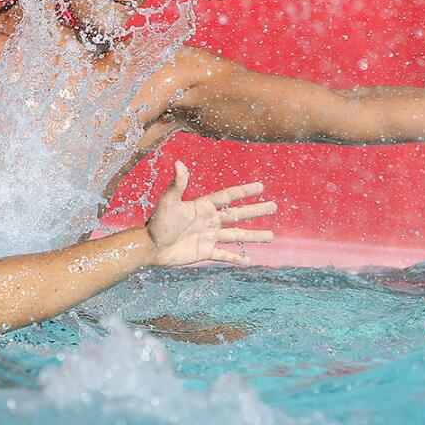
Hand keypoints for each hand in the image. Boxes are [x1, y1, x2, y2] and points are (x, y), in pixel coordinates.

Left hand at [146, 161, 275, 266]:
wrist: (150, 246)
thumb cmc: (158, 222)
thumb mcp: (168, 202)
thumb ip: (177, 184)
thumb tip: (179, 163)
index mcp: (204, 206)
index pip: (229, 197)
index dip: (244, 191)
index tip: (260, 186)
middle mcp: (210, 220)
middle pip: (238, 214)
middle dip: (256, 211)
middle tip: (274, 206)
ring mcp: (209, 237)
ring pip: (236, 235)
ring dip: (253, 236)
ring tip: (270, 236)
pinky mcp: (205, 252)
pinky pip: (224, 255)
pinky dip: (237, 258)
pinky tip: (249, 261)